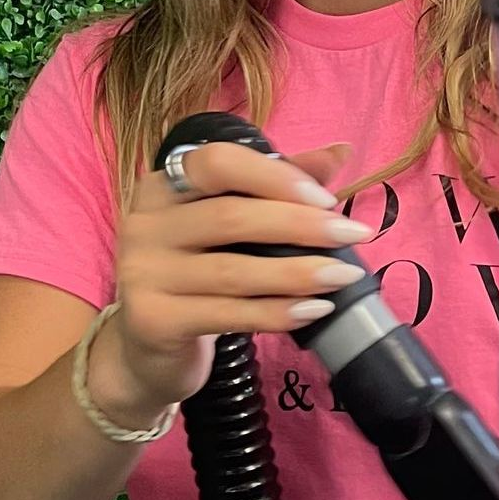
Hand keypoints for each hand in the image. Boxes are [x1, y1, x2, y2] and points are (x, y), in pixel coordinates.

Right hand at [85, 139, 370, 424]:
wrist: (148, 347)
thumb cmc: (197, 275)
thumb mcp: (230, 225)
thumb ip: (276, 185)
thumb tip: (340, 152)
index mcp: (163, 187)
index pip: (217, 163)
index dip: (275, 176)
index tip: (328, 198)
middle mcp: (144, 225)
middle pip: (230, 217)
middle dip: (301, 225)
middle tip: (354, 234)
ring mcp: (143, 274)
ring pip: (233, 271)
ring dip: (298, 272)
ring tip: (345, 275)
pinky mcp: (154, 321)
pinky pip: (228, 314)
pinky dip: (278, 312)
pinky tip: (315, 310)